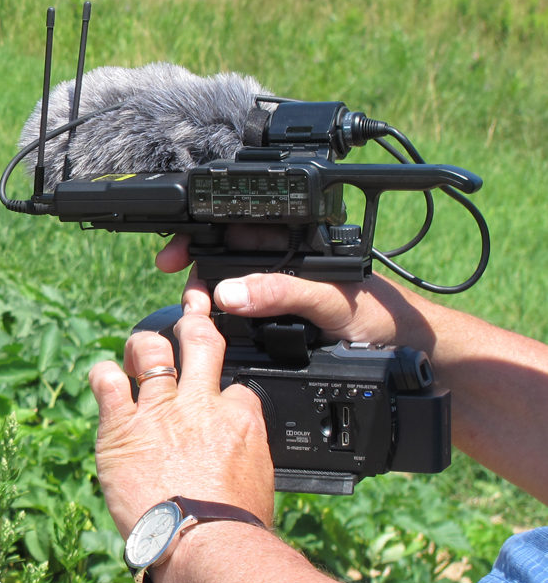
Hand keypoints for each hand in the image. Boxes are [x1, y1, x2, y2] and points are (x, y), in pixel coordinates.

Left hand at [90, 279, 273, 536]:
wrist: (201, 542)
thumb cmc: (230, 526)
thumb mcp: (256, 482)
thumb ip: (243, 456)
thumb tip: (236, 460)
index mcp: (239, 418)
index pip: (235, 385)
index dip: (224, 390)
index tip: (216, 398)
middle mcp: (200, 404)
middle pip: (200, 341)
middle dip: (193, 322)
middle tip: (189, 314)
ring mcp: (159, 410)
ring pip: (151, 350)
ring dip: (143, 344)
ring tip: (141, 348)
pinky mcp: (121, 424)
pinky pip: (107, 380)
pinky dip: (103, 373)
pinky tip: (104, 377)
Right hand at [155, 232, 437, 349]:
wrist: (412, 356)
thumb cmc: (383, 318)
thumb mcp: (328, 301)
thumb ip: (279, 292)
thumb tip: (226, 293)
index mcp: (295, 243)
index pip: (235, 226)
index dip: (198, 235)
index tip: (172, 256)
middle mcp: (283, 266)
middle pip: (222, 259)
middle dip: (195, 273)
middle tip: (184, 298)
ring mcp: (280, 297)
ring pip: (228, 292)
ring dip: (205, 303)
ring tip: (195, 318)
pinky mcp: (280, 326)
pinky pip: (240, 321)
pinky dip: (220, 327)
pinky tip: (212, 335)